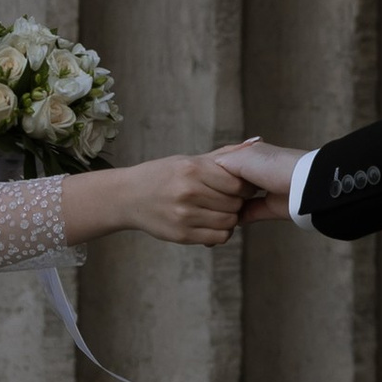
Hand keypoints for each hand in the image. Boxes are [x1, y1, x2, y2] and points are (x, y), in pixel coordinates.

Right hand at [60, 155, 247, 247]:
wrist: (127, 197)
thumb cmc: (161, 175)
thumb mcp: (187, 160)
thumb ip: (221, 156)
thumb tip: (253, 144)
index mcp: (191, 169)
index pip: (237, 184)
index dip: (245, 187)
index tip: (241, 187)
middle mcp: (188, 192)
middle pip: (234, 204)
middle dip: (238, 203)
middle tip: (231, 200)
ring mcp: (183, 215)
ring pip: (228, 222)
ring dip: (230, 218)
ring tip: (220, 210)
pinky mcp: (181, 234)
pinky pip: (218, 237)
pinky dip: (221, 232)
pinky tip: (212, 223)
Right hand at [212, 135, 304, 225]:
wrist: (305, 185)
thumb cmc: (275, 165)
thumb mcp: (242, 158)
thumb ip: (221, 162)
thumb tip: (204, 171)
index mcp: (245, 156)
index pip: (217, 169)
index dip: (210, 177)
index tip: (201, 185)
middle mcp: (250, 173)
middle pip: (223, 188)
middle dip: (217, 196)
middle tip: (206, 202)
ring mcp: (258, 192)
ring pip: (232, 204)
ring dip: (225, 210)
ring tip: (212, 215)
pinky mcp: (266, 209)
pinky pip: (244, 217)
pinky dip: (234, 222)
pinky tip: (222, 226)